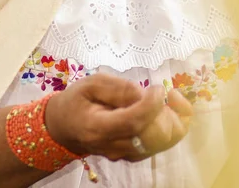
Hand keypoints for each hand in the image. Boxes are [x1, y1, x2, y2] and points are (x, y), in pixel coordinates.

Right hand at [45, 73, 193, 162]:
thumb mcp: (92, 83)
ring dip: (174, 120)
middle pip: (152, 137)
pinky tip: (166, 108)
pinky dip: (171, 127)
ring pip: (162, 143)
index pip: (133, 123)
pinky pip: (160, 144)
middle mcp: (114, 147)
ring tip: (169, 99)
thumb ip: (119, 88)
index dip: (152, 105)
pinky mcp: (134, 155)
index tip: (158, 88)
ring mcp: (125, 154)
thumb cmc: (78, 100)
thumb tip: (145, 94)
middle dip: (167, 113)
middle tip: (164, 92)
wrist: (65, 127)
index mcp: (98, 128)